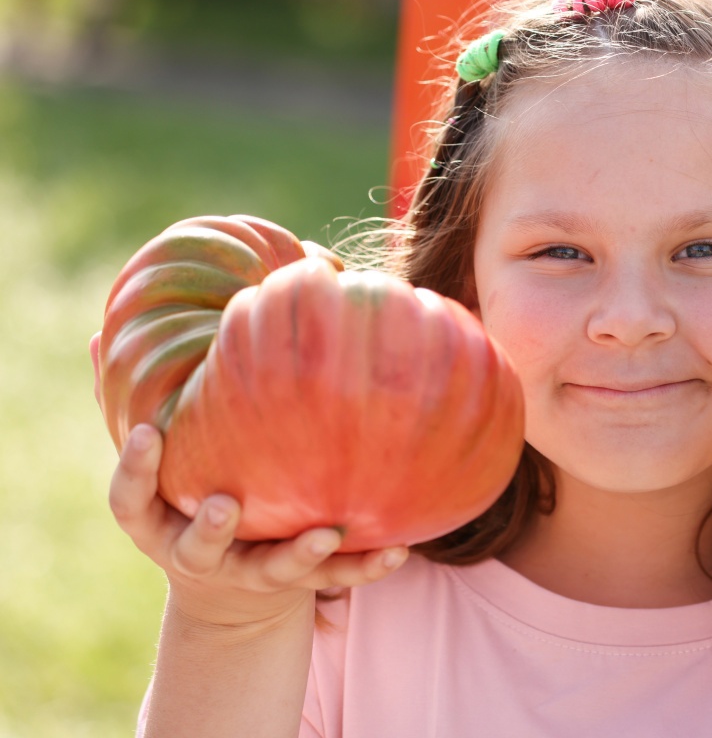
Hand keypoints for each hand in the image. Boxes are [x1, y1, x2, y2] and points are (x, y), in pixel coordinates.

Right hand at [93, 332, 408, 627]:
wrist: (230, 590)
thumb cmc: (190, 495)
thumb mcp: (158, 467)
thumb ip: (134, 407)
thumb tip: (101, 333)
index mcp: (156, 521)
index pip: (129, 500)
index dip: (133, 469)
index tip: (146, 433)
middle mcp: (198, 553)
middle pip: (198, 548)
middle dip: (210, 529)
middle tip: (224, 506)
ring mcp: (250, 571)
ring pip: (273, 570)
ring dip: (299, 553)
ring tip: (328, 531)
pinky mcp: (299, 582)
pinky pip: (335, 576)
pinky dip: (365, 565)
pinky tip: (397, 549)